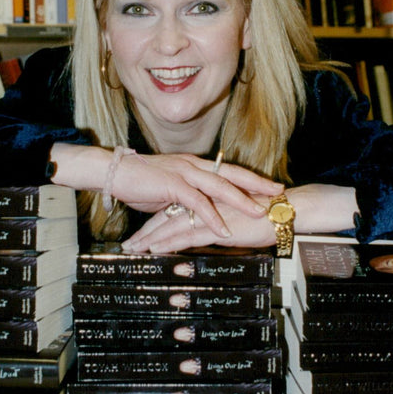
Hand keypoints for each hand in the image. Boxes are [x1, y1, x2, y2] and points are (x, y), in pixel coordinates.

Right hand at [111, 151, 282, 239]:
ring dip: (240, 200)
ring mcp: (183, 173)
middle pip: (231, 173)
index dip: (250, 178)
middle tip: (278, 191)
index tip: (270, 184)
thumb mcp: (168, 190)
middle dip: (256, 183)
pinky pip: (197, 203)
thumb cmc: (138, 182)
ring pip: (219, 186)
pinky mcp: (172, 186)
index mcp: (193, 165)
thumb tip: (196, 210)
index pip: (228, 170)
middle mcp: (192, 165)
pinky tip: (223, 229)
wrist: (114, 172)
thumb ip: (185, 197)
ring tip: (258, 211)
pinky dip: (212, 217)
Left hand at [122, 182, 359, 253]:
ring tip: (133, 250)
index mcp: (207, 197)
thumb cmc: (267, 216)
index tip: (142, 232)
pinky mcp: (215, 226)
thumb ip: (218, 224)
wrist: (286, 211)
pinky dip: (167, 242)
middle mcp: (203, 201)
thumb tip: (205, 236)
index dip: (157, 221)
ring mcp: (207, 213)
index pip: (176, 208)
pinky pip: (185, 234)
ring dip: (150, 238)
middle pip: (166, 215)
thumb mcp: (235, 218)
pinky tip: (154, 249)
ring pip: (170, 225)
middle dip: (146, 231)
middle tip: (129, 244)